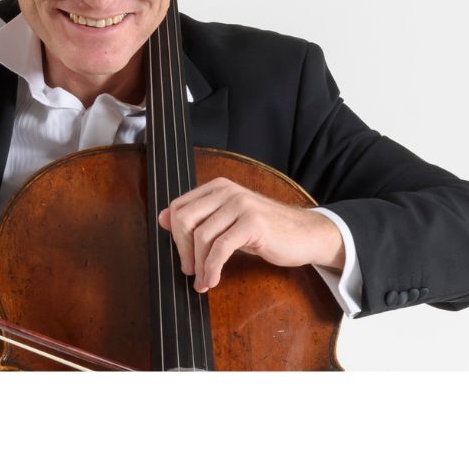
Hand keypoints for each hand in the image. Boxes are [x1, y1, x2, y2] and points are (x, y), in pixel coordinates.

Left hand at [157, 177, 344, 292]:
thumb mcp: (229, 220)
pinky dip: (211, 269)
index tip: (182, 255)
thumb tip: (162, 218)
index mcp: (218, 187)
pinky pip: (220, 249)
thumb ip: (200, 217)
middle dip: (182, 250)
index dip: (175, 235)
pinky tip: (212, 281)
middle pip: (185, 220)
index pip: (179, 207)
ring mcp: (240, 205)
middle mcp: (227, 191)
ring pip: (202, 237)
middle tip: (189, 270)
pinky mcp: (252, 223)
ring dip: (198, 265)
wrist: (306, 234)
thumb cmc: (267, 230)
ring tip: (202, 281)